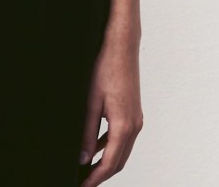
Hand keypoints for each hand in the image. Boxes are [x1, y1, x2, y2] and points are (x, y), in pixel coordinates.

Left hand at [78, 35, 143, 185]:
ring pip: (122, 151)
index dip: (95, 178)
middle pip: (119, 162)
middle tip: (84, 181)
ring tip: (88, 169)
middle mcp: (134, 125)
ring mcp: (136, 119)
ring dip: (107, 163)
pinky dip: (111, 148)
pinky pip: (123, 138)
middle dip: (101, 175)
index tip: (82, 185)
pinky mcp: (133, 112)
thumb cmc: (106, 68)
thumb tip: (84, 157)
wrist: (122, 47)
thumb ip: (88, 133)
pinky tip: (97, 148)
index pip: (110, 164)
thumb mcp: (91, 102)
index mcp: (124, 125)